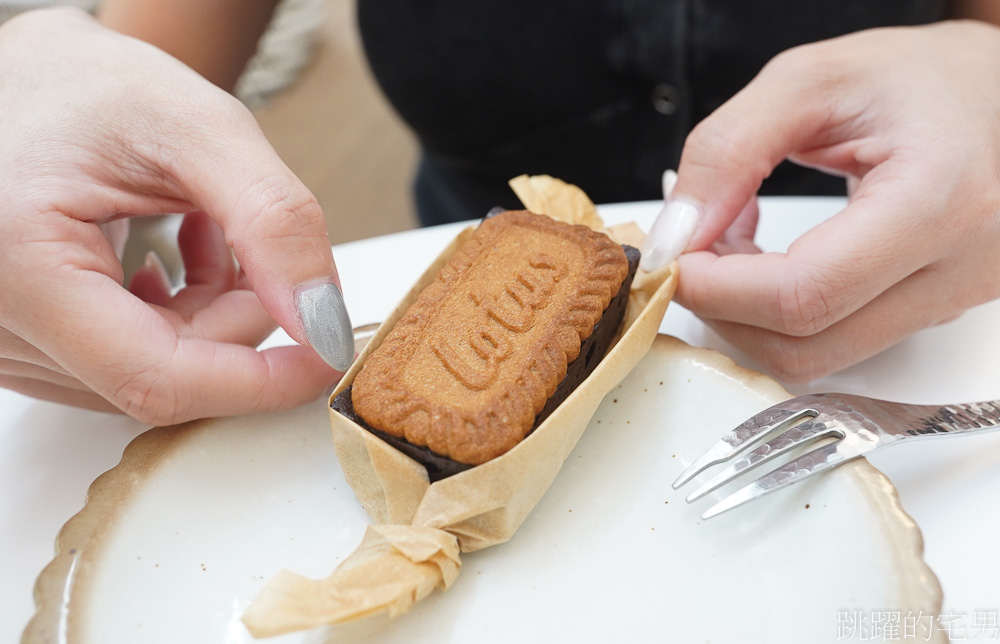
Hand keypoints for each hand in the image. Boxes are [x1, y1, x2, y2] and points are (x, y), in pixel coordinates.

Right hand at [0, 8, 352, 422]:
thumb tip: (322, 321)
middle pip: (168, 378)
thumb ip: (273, 221)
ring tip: (207, 231)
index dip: (259, 381)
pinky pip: (136, 364)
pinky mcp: (33, 345)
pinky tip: (184, 257)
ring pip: (161, 376)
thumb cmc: (88, 87)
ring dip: (213, 315)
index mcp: (17, 267)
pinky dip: (184, 319)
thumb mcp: (198, 128)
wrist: (29, 81)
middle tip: (249, 236)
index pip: (156, 379)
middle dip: (239, 318)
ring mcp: (8, 344)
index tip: (326, 355)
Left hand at [641, 20, 999, 381]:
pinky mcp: (932, 312)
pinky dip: (779, 314)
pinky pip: (835, 341)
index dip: (717, 289)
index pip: (804, 294)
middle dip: (723, 308)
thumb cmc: (916, 77)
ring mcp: (951, 301)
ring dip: (747, 315)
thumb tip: (676, 233)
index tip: (673, 256)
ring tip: (734, 243)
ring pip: (816, 358)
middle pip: (805, 345)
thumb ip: (726, 152)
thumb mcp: (807, 82)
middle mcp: (959, 268)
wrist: (991, 91)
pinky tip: (768, 259)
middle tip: (693, 250)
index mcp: (938, 200)